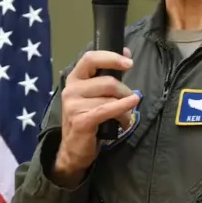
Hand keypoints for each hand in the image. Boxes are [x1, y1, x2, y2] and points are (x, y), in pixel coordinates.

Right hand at [52, 49, 139, 187]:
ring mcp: (73, 105)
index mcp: (74, 78)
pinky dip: (123, 109)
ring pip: (111, 98)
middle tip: (129, 101)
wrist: (74, 149)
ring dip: (125, 109)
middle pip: (108, 82)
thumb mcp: (94, 94)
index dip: (111, 58)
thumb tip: (126, 53)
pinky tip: (130, 110)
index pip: (91, 58)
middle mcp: (71, 89)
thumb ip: (107, 75)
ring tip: (124, 118)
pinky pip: (108, 109)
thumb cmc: (87, 118)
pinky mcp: (81, 120)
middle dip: (125, 91)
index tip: (128, 62)